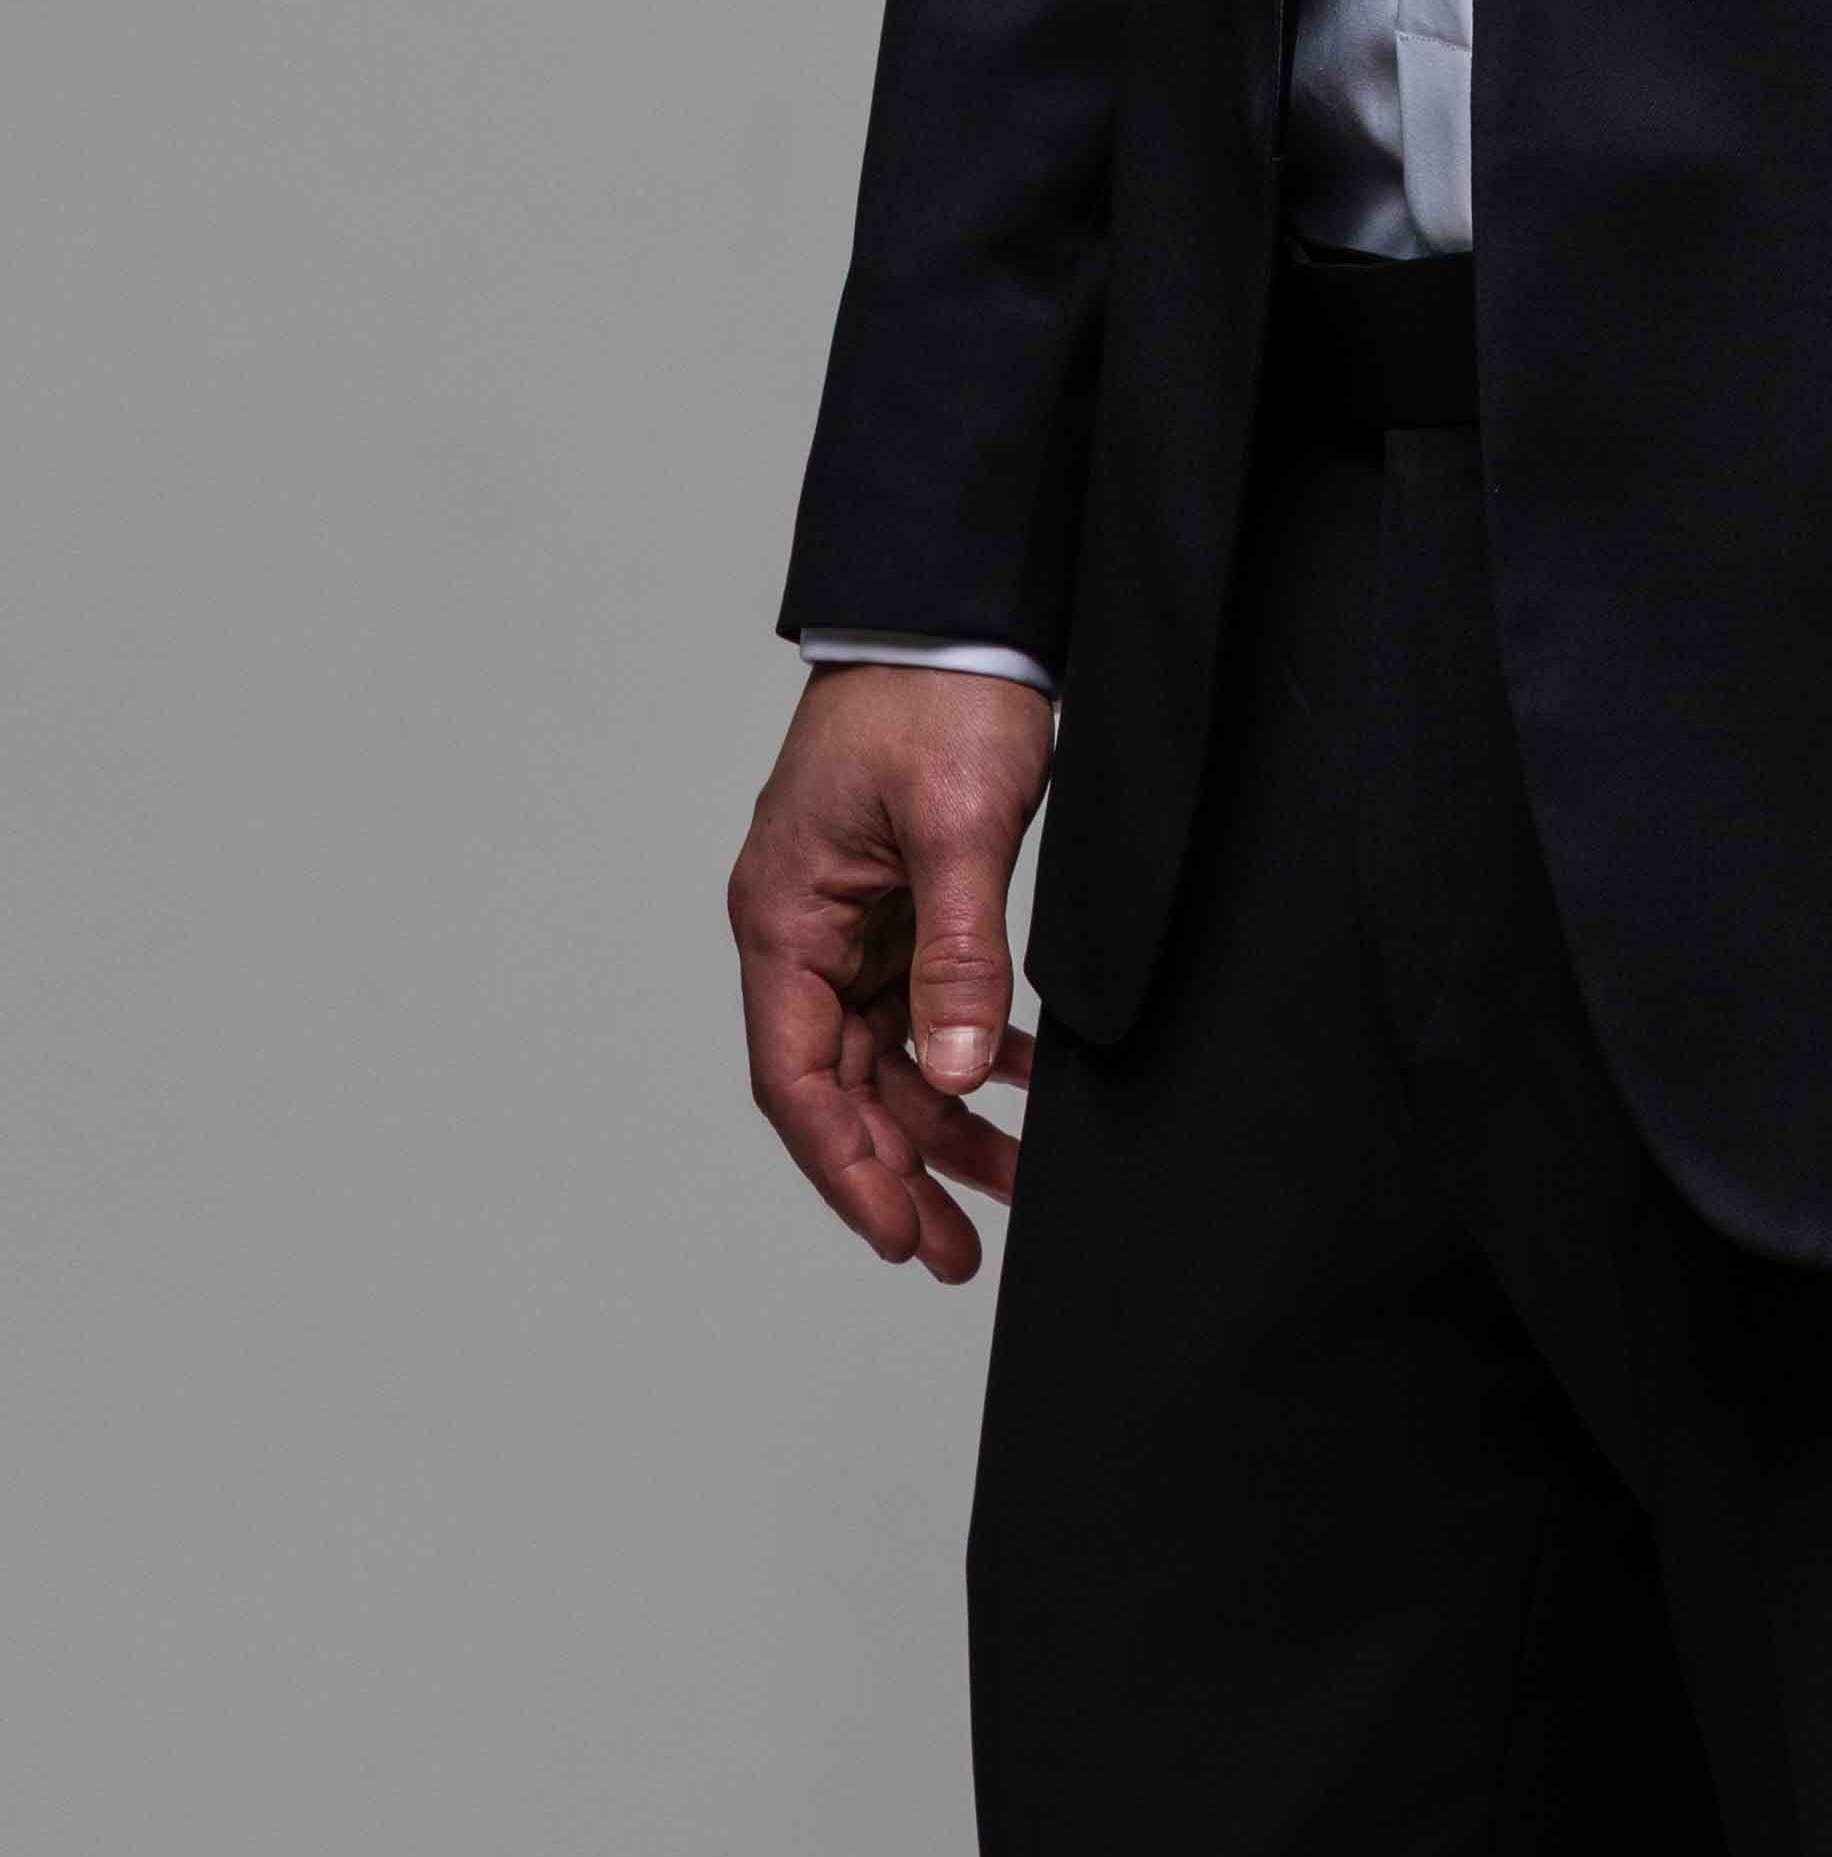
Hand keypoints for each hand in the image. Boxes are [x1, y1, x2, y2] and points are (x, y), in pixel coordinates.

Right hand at [728, 663, 1053, 1282]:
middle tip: (958, 1250)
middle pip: (843, 1083)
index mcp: (786, 917)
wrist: (962, 606)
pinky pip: (923, 1000)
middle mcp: (804, 926)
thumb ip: (959, 948)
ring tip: (1007, 1188)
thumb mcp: (957, 823)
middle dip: (900, 1170)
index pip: (799, 1079)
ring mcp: (850, 914)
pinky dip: (968, 1047)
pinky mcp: (899, 897)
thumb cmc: (936, 693)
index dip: (846, 1169)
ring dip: (942, 1121)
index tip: (900, 1238)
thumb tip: (954, 1069)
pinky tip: (1020, 1087)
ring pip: (888, 1052)